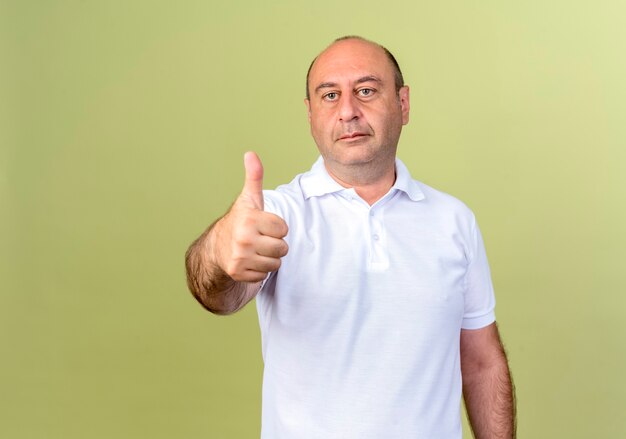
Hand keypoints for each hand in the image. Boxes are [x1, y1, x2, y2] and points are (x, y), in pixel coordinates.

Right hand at [211, 152, 288, 281]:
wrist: (216, 248)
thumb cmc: (240, 221)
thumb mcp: (249, 199)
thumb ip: (254, 177)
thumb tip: (251, 154)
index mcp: (249, 219)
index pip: (283, 229)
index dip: (276, 227)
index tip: (263, 225)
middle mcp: (243, 239)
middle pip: (283, 248)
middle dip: (274, 244)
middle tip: (260, 239)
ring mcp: (240, 257)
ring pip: (276, 263)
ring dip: (269, 258)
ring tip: (256, 250)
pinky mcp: (239, 273)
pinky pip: (265, 275)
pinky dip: (259, 270)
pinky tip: (250, 261)